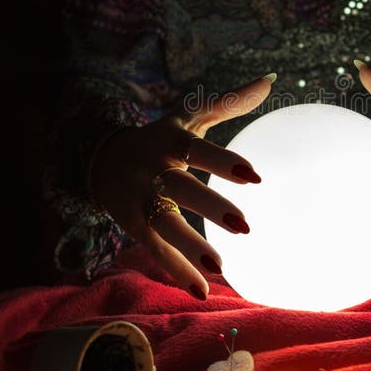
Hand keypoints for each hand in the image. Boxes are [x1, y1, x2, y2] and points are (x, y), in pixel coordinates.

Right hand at [90, 73, 276, 297]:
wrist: (101, 159)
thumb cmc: (159, 137)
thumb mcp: (187, 116)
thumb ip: (227, 102)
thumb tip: (270, 79)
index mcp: (169, 141)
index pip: (197, 150)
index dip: (223, 162)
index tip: (256, 176)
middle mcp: (153, 170)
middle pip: (180, 189)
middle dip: (209, 207)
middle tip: (245, 226)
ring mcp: (141, 200)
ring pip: (164, 224)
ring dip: (190, 246)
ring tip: (221, 266)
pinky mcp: (133, 225)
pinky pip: (156, 250)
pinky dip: (177, 270)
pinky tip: (202, 290)